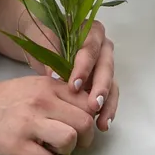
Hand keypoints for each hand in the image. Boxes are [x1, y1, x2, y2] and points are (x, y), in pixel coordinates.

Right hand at [0, 75, 97, 154]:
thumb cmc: (3, 98)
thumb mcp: (33, 86)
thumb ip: (58, 94)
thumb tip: (86, 110)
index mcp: (48, 86)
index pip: (87, 102)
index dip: (91, 117)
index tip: (82, 126)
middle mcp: (42, 102)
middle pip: (85, 122)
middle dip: (85, 138)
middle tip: (74, 143)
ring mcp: (29, 123)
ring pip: (70, 139)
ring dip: (68, 151)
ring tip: (56, 150)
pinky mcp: (17, 144)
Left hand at [31, 18, 118, 133]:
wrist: (42, 41)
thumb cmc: (43, 36)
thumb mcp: (44, 40)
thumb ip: (51, 54)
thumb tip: (56, 77)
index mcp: (91, 30)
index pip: (91, 48)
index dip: (84, 67)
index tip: (74, 86)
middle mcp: (103, 47)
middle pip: (106, 67)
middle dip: (100, 88)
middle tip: (93, 106)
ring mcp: (104, 66)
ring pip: (112, 84)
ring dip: (108, 104)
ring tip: (102, 123)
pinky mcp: (102, 82)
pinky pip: (109, 96)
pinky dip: (107, 110)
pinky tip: (102, 123)